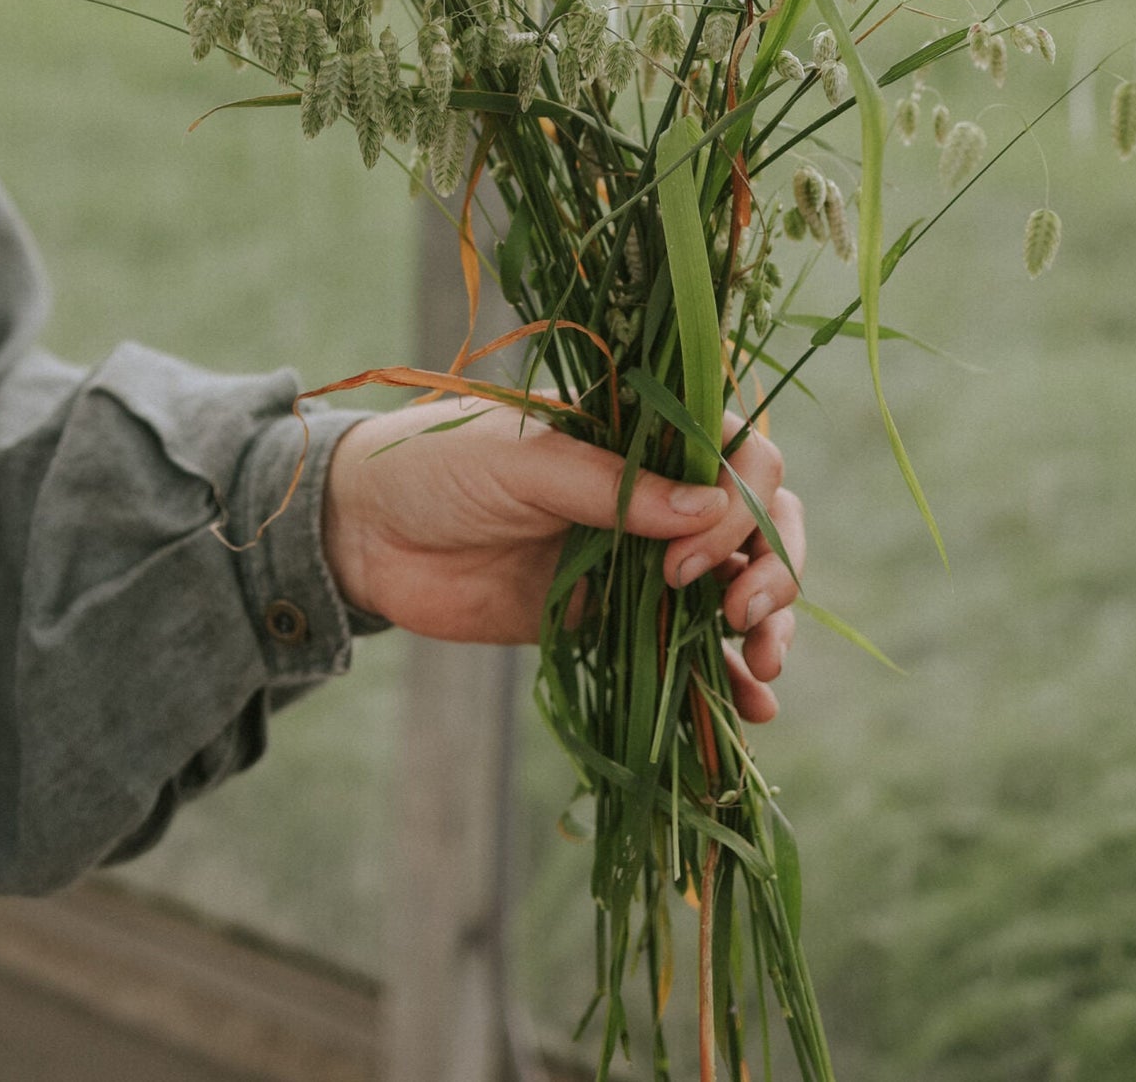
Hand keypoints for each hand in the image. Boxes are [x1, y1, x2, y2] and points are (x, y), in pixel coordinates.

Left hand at [322, 399, 802, 722]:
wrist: (362, 532)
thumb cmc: (433, 464)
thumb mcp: (520, 460)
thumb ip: (613, 489)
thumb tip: (713, 509)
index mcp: (638, 427)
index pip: (736, 449)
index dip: (741, 503)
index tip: (690, 553)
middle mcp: (653, 486)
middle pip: (758, 518)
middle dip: (773, 566)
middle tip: (741, 616)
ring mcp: (638, 554)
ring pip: (738, 583)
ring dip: (770, 622)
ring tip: (766, 671)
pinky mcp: (612, 615)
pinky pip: (686, 643)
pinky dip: (726, 677)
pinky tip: (753, 708)